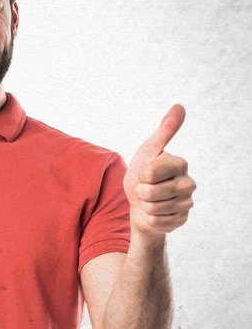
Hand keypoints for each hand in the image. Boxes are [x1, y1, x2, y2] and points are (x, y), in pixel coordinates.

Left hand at [123, 104, 196, 240]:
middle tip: (145, 189)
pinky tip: (154, 213)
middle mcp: (188, 184)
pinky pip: (157, 222)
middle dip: (141, 192)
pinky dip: (149, 219)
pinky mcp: (181, 220)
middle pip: (151, 192)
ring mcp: (186, 204)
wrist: (140, 203)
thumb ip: (165, 131)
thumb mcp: (149, 151)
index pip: (151, 171)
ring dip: (145, 206)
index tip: (144, 173)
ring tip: (150, 200)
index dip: (141, 174)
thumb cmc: (143, 174)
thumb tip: (180, 106)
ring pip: (154, 209)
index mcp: (180, 164)